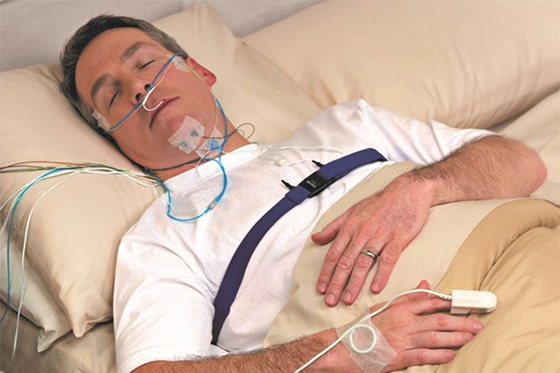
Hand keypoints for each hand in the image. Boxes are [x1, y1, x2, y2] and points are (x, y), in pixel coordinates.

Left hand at [313, 174, 432, 305]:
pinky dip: (381, 274)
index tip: (321, 288)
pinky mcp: (398, 239)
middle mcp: (362, 233)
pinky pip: (388, 259)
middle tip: (330, 301)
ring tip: (347, 299)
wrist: (406, 191)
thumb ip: (333, 227)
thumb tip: (315, 238)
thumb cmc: (378, 203)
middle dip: (336, 283)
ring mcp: (380, 236)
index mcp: (350, 227)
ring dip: (354, 283)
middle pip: (346, 261)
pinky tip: (376, 288)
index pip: (334, 254)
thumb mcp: (352, 211)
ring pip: (364, 263)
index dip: (326, 272)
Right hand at [366, 281, 482, 371]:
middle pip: (438, 320)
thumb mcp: (384, 307)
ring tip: (470, 338)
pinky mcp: (399, 357)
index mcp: (399, 308)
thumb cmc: (365, 327)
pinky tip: (451, 355)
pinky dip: (438, 355)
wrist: (346, 347)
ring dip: (455, 338)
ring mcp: (402, 340)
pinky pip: (423, 355)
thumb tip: (425, 284)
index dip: (450, 302)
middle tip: (478, 324)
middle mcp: (403, 323)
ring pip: (434, 337)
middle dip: (461, 322)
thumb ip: (407, 297)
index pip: (429, 302)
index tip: (466, 303)